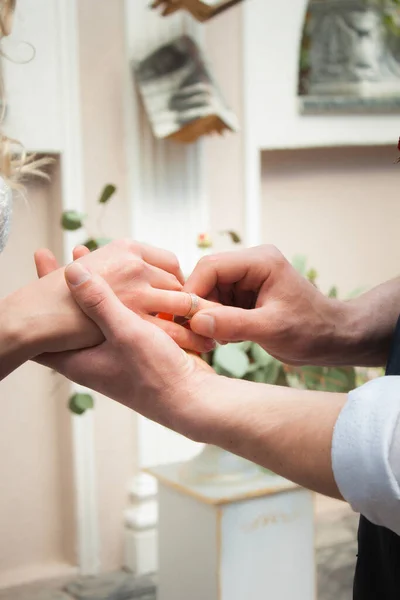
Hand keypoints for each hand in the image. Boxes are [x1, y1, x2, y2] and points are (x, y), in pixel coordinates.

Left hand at [38, 262, 219, 439]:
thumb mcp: (125, 333)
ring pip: (98, 315)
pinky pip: (123, 317)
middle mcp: (94, 357)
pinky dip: (121, 296)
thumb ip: (99, 302)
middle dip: (67, 287)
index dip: (34, 305)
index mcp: (80, 359)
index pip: (44, 335)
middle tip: (61, 256)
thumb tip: (71, 271)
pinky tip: (127, 277)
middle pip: (70, 319)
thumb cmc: (157, 375)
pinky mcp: (137, 348)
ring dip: (95, 288)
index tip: (38, 268)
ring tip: (87, 256)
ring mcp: (116, 353)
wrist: (193, 399)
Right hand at [184, 245, 349, 364]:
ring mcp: (249, 279)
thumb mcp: (271, 328)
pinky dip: (218, 321)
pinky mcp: (247, 295)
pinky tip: (229, 338)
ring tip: (220, 339)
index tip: (186, 319)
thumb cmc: (311, 330)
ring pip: (211, 292)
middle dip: (201, 306)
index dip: (194, 291)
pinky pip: (220, 304)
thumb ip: (233, 323)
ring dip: (209, 316)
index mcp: (260, 261)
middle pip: (207, 278)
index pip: (211, 266)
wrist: (332, 338)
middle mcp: (252, 265)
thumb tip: (196, 320)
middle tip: (200, 334)